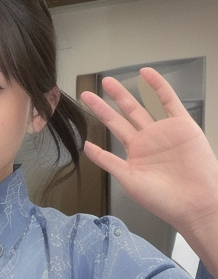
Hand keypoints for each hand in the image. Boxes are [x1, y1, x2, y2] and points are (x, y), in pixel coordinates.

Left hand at [80, 67, 217, 275]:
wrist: (194, 204)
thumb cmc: (161, 199)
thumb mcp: (127, 179)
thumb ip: (107, 160)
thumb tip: (85, 145)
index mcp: (134, 152)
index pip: (113, 127)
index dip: (100, 113)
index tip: (85, 102)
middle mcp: (148, 139)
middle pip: (124, 114)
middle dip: (107, 102)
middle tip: (89, 91)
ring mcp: (164, 131)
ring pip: (142, 106)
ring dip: (126, 94)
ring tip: (109, 81)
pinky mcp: (183, 126)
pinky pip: (170, 102)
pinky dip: (159, 87)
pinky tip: (147, 74)